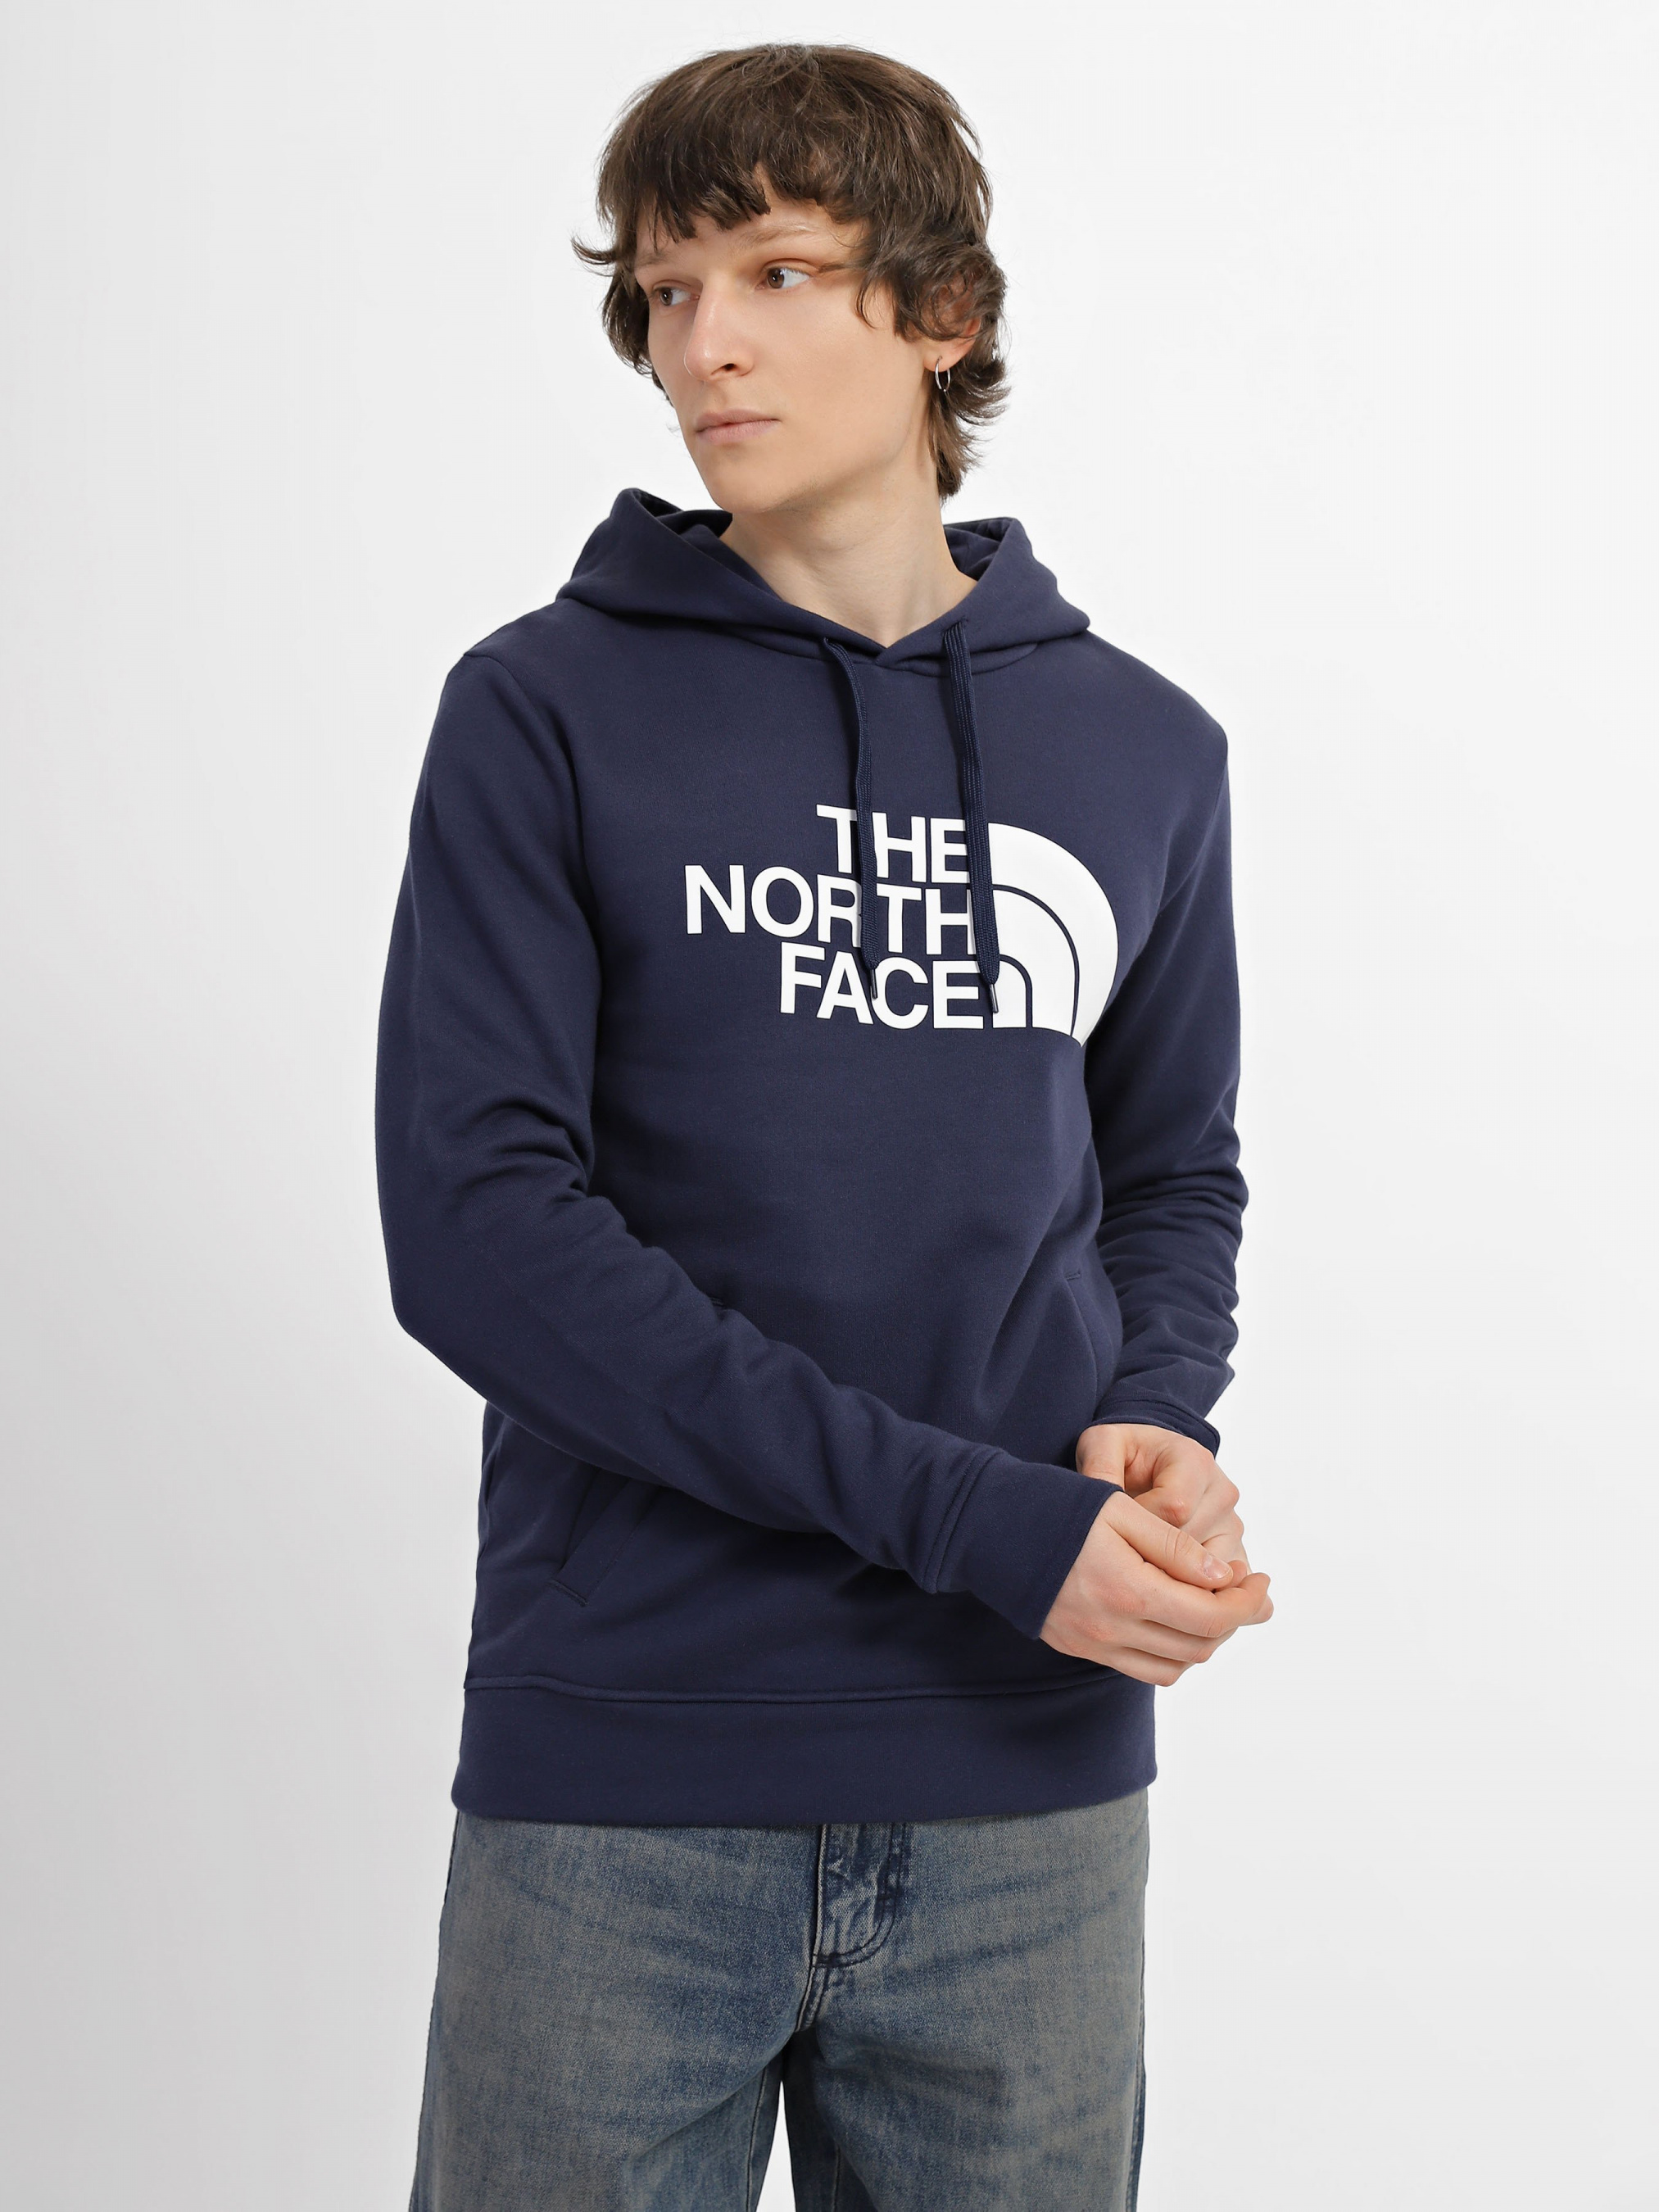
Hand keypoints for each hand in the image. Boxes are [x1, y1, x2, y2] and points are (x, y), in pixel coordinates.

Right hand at [1040, 1482, 1272, 1685]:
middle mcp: (1111, 1629)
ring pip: (1172, 1665)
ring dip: (1203, 1640)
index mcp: (1128, 1591)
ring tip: (1213, 1603)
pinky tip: (1172, 1615)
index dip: (1246, 1602)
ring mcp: (1092, 1644)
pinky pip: (1140, 1666)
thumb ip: (1175, 1547)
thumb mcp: (1119, 1509)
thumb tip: (1226, 1578)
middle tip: (1248, 1591)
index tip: (1260, 1578)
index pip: (1211, 1617)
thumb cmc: (1054, 1506)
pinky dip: (1169, 1649)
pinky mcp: (1077, 1647)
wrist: (984, 1527)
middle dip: (1233, 1621)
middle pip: (1198, 1647)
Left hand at [1077, 1422, 1249, 1583]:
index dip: (1138, 1525)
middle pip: (1191, 1544)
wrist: (1148, 1464)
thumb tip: (1100, 1499)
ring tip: (1135, 1569)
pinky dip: (1188, 1595)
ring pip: (1206, 1573)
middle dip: (1150, 1556)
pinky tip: (1157, 1592)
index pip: (1175, 1508)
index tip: (1114, 1527)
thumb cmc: (1126, 1454)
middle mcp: (1222, 1493)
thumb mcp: (1103, 1444)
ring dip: (1167, 1579)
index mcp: (1196, 1461)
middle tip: (1119, 1555)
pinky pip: (1218, 1589)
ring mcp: (1231, 1527)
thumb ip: (1099, 1465)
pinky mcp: (1234, 1554)